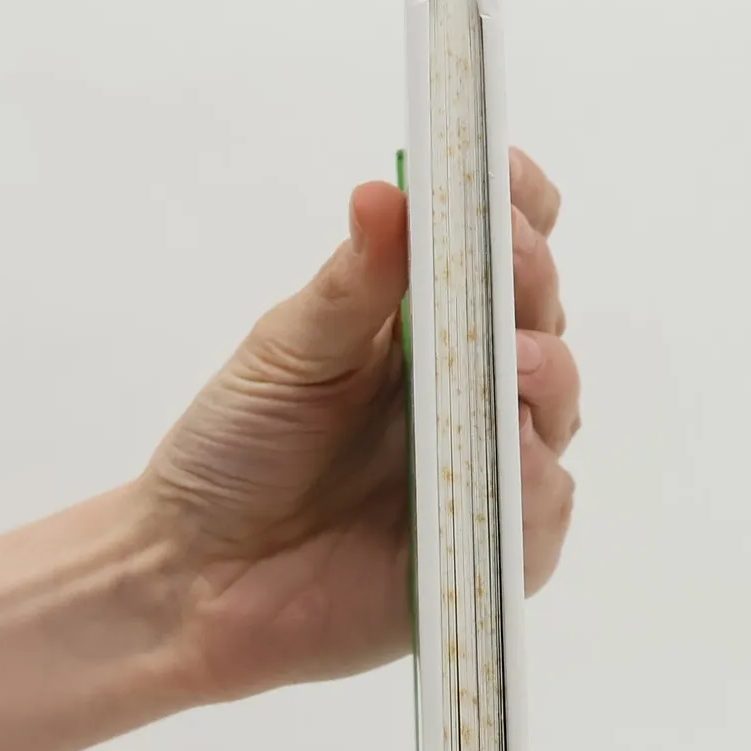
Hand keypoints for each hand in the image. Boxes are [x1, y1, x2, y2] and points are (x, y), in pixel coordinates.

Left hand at [141, 150, 577, 703]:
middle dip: (534, 286)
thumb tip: (389, 192)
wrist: (196, 577)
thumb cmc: (234, 455)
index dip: (516, 211)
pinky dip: (538, 485)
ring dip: (548, 382)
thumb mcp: (286, 353)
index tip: (507, 173)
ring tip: (513, 364)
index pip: (497, 259)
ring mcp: (480, 474)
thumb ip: (351, 282)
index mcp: (421, 330)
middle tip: (511, 263)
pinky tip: (514, 456)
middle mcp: (465, 396)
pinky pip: (540, 521)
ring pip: (553, 418)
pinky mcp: (485, 555)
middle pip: (539, 326)